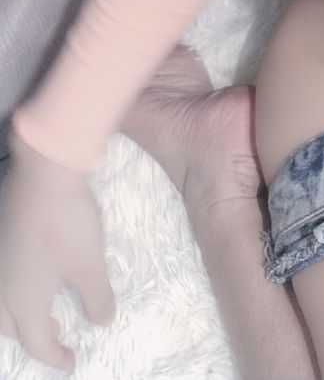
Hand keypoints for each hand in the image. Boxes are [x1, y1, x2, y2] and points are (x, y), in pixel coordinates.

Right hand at [0, 132, 115, 370]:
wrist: (43, 173)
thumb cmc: (68, 223)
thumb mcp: (90, 264)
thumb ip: (97, 297)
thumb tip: (103, 322)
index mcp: (21, 302)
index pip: (36, 343)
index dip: (55, 358)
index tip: (72, 363)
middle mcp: (1, 288)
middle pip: (11, 327)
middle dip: (33, 337)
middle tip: (59, 337)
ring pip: (2, 304)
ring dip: (21, 314)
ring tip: (47, 308)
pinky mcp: (0, 239)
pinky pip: (2, 279)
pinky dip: (16, 290)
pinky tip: (36, 273)